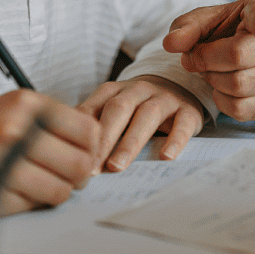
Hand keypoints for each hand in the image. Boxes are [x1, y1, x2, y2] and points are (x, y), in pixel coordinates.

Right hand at [0, 89, 99, 215]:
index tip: (85, 153)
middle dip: (79, 175)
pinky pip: (34, 206)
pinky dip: (32, 202)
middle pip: (79, 164)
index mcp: (26, 105)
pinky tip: (21, 189)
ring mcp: (1, 164)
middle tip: (68, 174)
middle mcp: (13, 130)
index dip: (93, 148)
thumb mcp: (19, 108)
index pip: (88, 131)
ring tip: (43, 181)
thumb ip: (57, 120)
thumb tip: (98, 144)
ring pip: (61, 190)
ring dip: (57, 190)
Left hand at [77, 75, 204, 173]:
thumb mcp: (113, 108)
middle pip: (119, 108)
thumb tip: (67, 147)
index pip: (96, 107)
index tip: (74, 157)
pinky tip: (165, 157)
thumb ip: (93, 123)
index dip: (84, 132)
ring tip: (117, 166)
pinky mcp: (187, 110)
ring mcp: (164, 98)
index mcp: (115, 90)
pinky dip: (175, 139)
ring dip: (130, 142)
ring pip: (147, 115)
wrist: (176, 87)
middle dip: (104, 137)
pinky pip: (182, 123)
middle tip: (93, 167)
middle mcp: (139, 90)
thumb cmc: (136, 107)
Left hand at [163, 0, 254, 121]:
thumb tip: (171, 44)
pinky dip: (222, 102)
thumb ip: (187, 27)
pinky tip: (221, 88)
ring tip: (210, 71)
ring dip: (213, 80)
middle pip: (239, 56)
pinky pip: (242, 109)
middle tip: (197, 57)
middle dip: (206, 59)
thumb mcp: (208, 19)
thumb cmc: (230, 30)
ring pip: (239, 86)